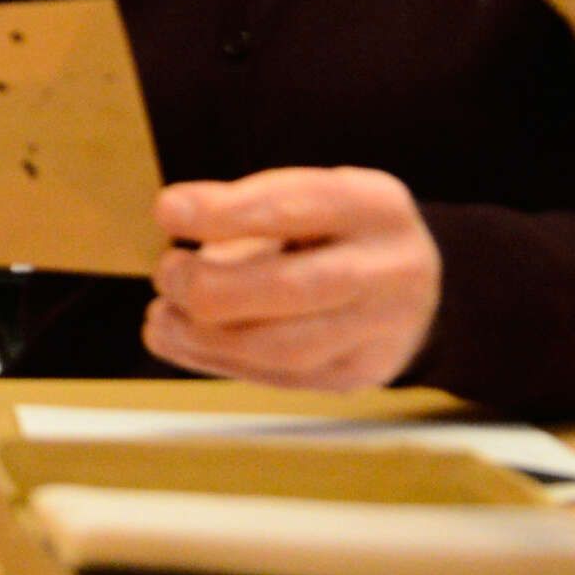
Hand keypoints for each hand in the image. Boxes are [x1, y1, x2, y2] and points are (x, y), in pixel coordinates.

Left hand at [143, 168, 438, 392]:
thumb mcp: (308, 196)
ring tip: (161, 316)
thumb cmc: (335, 230)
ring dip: (206, 336)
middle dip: (212, 286)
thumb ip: (247, 206)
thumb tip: (175, 216)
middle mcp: (391, 271)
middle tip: (167, 272)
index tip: (167, 211)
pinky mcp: (358, 375)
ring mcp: (382, 332)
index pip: (295, 207)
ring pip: (285, 348)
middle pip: (294, 288)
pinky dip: (219, 360)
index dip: (225, 212)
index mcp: (375, 207)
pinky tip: (180, 340)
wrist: (413, 285)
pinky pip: (281, 378)